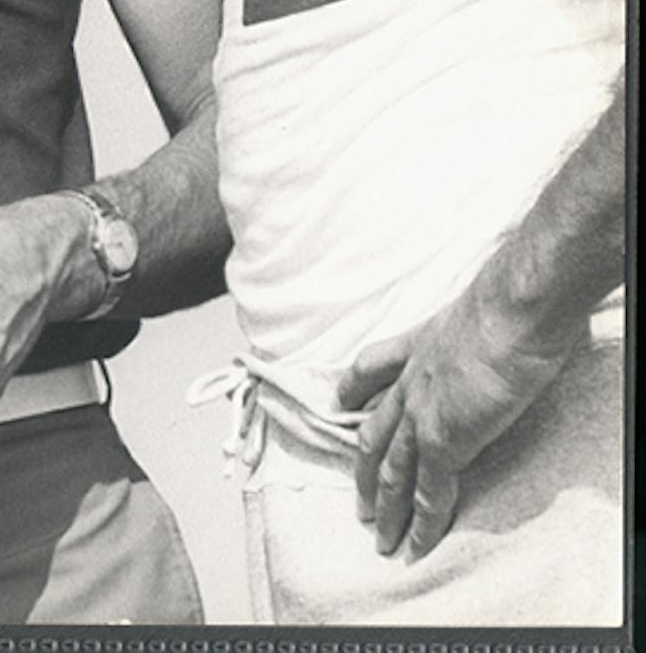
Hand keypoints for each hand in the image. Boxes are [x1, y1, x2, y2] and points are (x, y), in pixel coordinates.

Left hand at [337, 286, 576, 561]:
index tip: (340, 402)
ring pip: (393, 470)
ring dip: (385, 507)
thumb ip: (472, 330)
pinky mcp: (444, 439)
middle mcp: (412, 379)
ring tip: (378, 537)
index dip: (354, 387)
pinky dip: (421, 524)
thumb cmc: (508, 304)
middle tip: (357, 500)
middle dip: (364, 469)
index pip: (372, 366)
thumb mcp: (474, 310)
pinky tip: (414, 546)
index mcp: (419, 344)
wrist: (512, 311)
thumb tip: (496, 333)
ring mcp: (423, 412)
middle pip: (375, 431)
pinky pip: (428, 492)